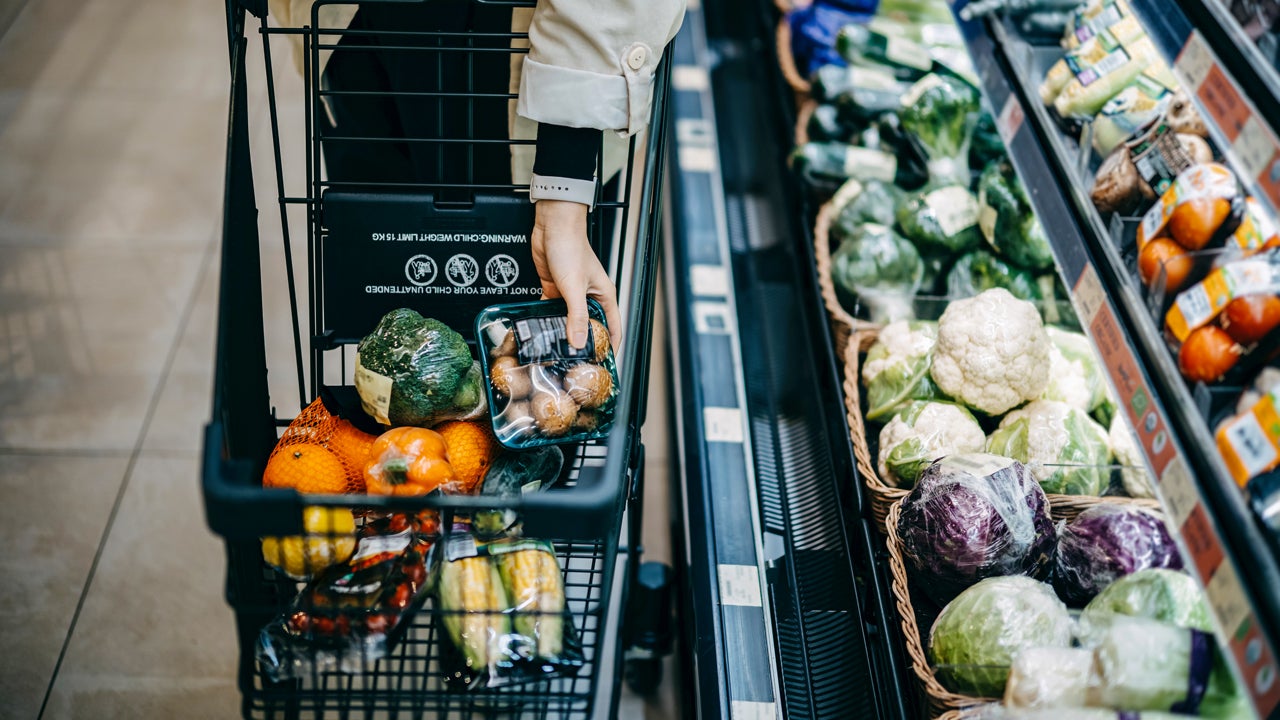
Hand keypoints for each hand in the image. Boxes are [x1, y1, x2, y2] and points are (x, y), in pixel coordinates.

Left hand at [531, 199, 622, 350]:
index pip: (613, 327)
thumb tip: (578, 342)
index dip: (610, 346)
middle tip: (574, 361)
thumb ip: (576, 315)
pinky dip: (547, 320)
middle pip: (589, 326)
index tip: (603, 364)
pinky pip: (552, 310)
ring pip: (568, 320)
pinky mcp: (555, 289)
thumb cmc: (571, 246)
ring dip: (562, 332)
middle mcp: (589, 296)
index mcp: (603, 295)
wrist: (552, 225)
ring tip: (555, 350)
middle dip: (583, 343)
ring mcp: (571, 294)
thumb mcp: (574, 286)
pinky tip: (540, 330)